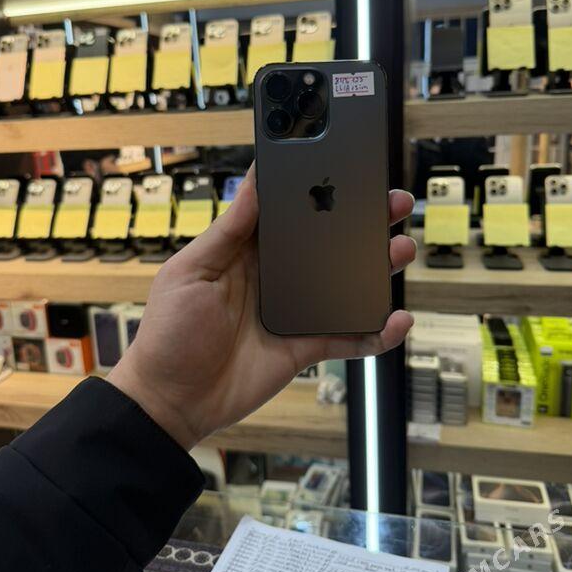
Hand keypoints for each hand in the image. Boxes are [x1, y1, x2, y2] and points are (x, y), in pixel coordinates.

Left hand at [108, 166, 415, 449]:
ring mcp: (295, 312)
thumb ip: (229, 230)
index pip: (293, 214)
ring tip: (401, 250)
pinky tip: (398, 320)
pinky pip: (349, 337)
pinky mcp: (305, 347)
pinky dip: (376, 332)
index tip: (350, 172)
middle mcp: (277, 276)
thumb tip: (255, 180)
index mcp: (248, 251)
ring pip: (346, 285)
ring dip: (377, 268)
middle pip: (329, 244)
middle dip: (363, 223)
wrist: (170, 399)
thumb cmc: (170, 330)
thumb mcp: (191, 271)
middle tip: (394, 204)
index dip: (322, 193)